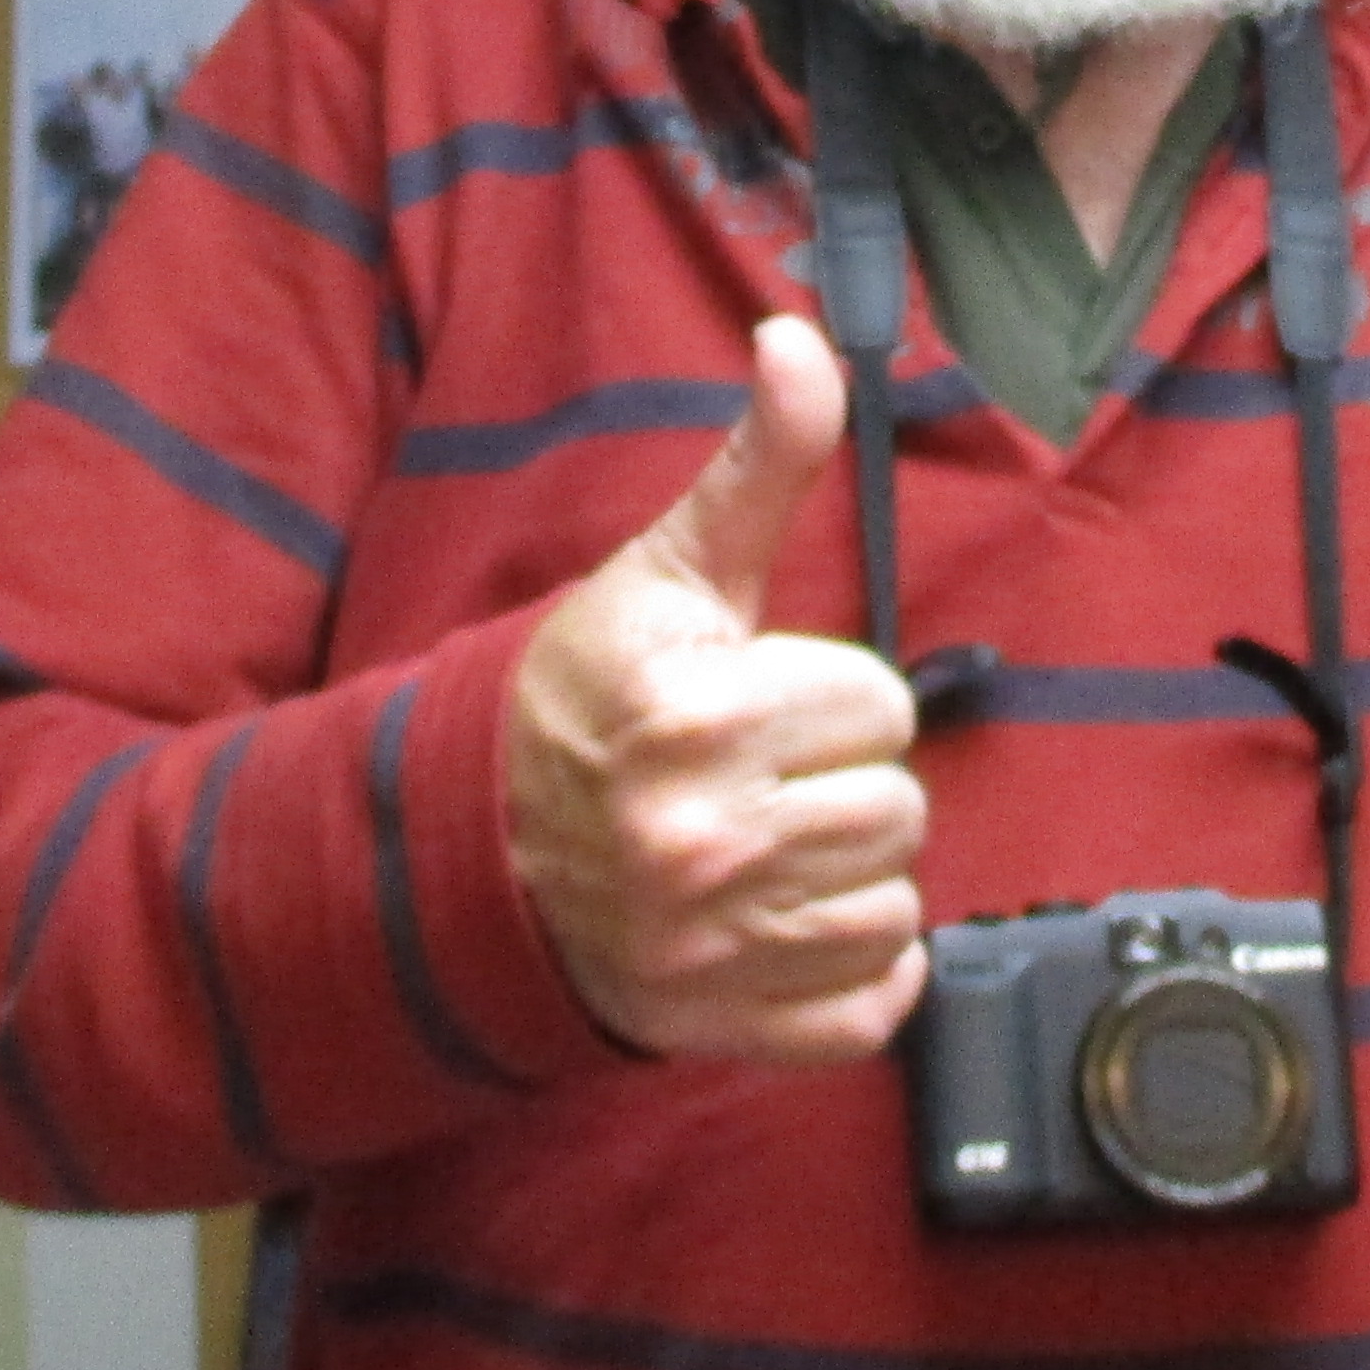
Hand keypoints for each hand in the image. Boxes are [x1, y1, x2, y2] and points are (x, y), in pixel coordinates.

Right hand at [501, 311, 928, 1061]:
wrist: (472, 851)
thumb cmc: (589, 696)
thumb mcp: (667, 572)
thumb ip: (758, 464)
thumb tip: (800, 340)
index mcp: (698, 715)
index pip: (882, 706)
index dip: (835, 697)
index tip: (766, 701)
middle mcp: (705, 838)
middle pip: (897, 809)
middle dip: (845, 783)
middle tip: (764, 775)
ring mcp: (714, 948)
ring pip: (895, 906)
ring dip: (849, 876)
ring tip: (769, 846)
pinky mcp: (726, 1028)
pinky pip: (874, 1007)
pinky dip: (853, 974)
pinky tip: (786, 924)